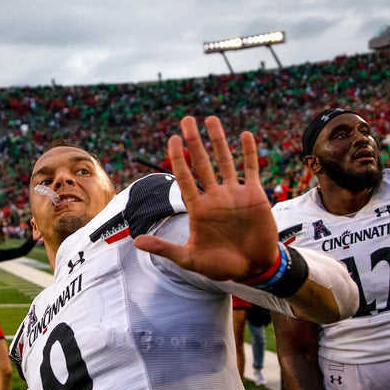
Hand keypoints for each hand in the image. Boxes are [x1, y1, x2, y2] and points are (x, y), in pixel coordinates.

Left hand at [132, 115, 277, 281]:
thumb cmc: (220, 266)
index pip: (185, 177)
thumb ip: (164, 248)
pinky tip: (244, 134)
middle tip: (186, 119)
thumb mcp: (189, 258)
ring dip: (219, 140)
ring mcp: (235, 194)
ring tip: (211, 119)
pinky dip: (248, 152)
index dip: (178, 158)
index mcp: (199, 208)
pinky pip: (251, 169)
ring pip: (225, 160)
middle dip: (194, 141)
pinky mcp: (255, 196)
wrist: (253, 269)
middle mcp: (215, 197)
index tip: (172, 139)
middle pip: (202, 162)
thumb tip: (135, 242)